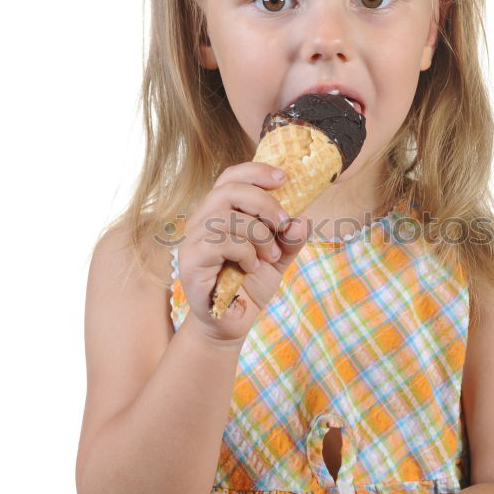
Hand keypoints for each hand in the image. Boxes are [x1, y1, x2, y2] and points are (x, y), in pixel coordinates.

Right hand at [178, 163, 308, 343]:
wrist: (231, 322)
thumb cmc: (249, 284)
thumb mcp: (278, 258)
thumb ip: (290, 239)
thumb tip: (301, 220)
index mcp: (221, 212)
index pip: (231, 177)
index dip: (256, 171)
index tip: (284, 178)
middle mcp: (202, 220)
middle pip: (229, 189)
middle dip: (264, 202)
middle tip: (283, 223)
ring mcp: (193, 239)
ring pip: (227, 217)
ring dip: (259, 234)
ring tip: (271, 255)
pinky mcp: (191, 260)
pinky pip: (221, 242)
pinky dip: (246, 252)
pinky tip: (251, 267)